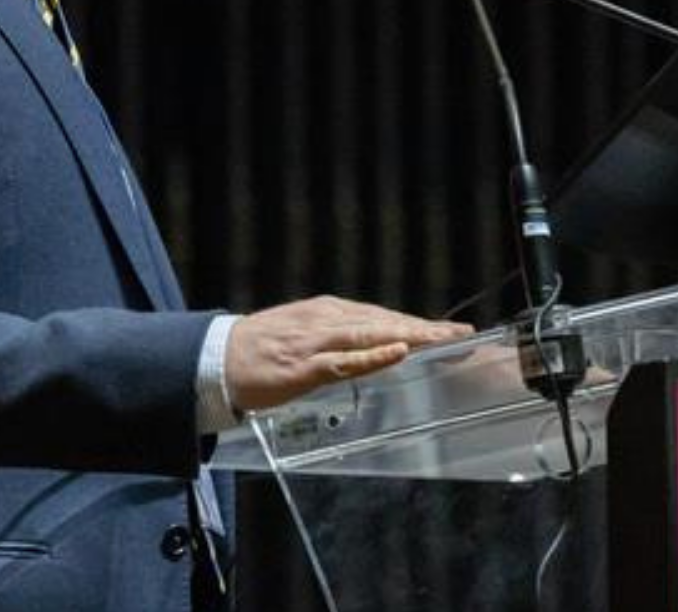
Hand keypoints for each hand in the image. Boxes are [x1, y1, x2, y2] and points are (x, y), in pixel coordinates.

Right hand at [224, 296, 473, 412]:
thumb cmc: (260, 349)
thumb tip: (372, 343)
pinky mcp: (304, 365)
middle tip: (461, 334)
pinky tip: (398, 353)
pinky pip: (346, 360)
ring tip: (442, 339)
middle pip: (385, 321)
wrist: (216, 358)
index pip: (382, 316)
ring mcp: (316, 341)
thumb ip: (337, 338)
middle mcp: (326, 319)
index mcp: (328, 312)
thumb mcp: (304, 334)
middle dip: (425, 327)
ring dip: (410, 336)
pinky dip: (374, 355)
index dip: (417, 323)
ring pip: (372, 335)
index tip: (448, 330)